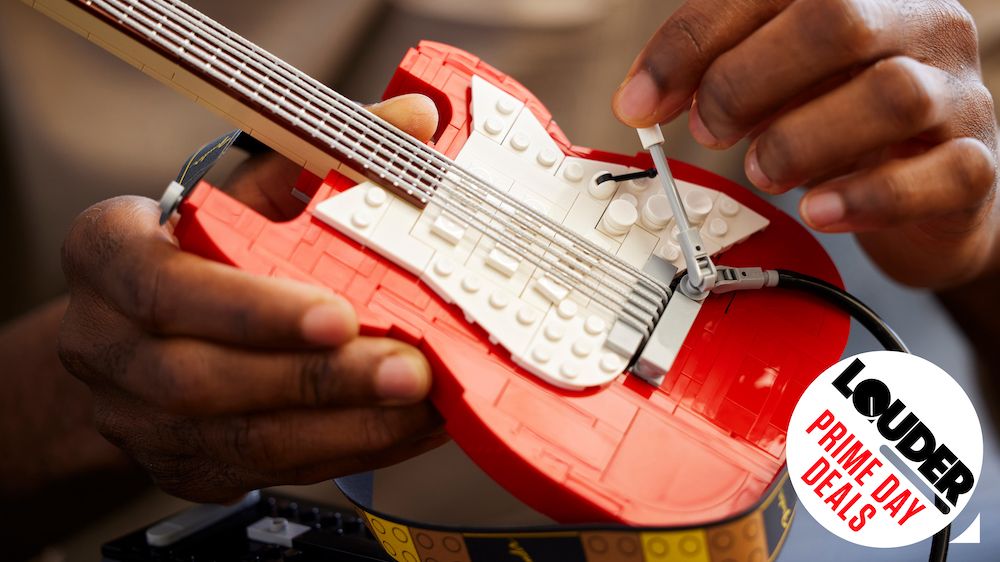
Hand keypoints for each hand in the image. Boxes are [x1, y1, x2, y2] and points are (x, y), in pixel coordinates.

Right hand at [58, 95, 445, 502]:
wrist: (133, 330)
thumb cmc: (199, 246)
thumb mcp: (246, 191)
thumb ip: (324, 157)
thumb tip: (415, 122)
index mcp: (109, 256)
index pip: (165, 289)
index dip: (251, 309)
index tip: (338, 314)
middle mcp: (106, 346)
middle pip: (203, 380)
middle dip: (318, 380)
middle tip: (408, 370)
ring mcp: (137, 419)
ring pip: (239, 441)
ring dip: (342, 427)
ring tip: (419, 404)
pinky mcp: (182, 466)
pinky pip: (268, 472)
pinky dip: (345, 451)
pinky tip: (402, 429)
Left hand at [613, 0, 998, 288]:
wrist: (930, 189)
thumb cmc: (841, 123)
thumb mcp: (776, 84)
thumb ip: (716, 74)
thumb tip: (641, 100)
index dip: (692, 43)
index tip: (640, 101)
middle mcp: (918, 24)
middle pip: (836, 21)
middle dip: (747, 81)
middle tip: (708, 131)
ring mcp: (957, 92)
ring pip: (891, 94)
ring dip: (800, 140)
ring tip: (761, 171)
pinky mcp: (973, 164)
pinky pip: (941, 172)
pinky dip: (867, 195)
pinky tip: (818, 209)